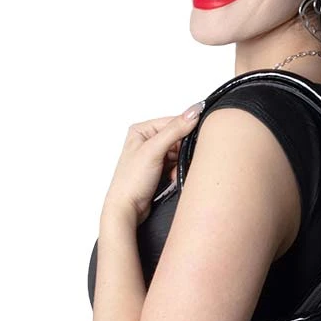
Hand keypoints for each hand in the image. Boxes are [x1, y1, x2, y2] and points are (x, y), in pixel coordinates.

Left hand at [102, 102, 202, 224]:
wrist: (126, 208)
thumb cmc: (130, 181)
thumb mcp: (153, 151)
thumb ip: (174, 130)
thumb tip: (193, 113)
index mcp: (142, 129)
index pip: (174, 121)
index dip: (186, 131)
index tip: (194, 142)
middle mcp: (147, 140)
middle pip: (178, 138)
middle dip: (183, 152)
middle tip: (179, 161)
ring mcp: (153, 155)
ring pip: (180, 153)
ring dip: (181, 163)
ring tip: (173, 172)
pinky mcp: (159, 168)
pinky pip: (177, 164)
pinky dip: (178, 171)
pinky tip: (172, 178)